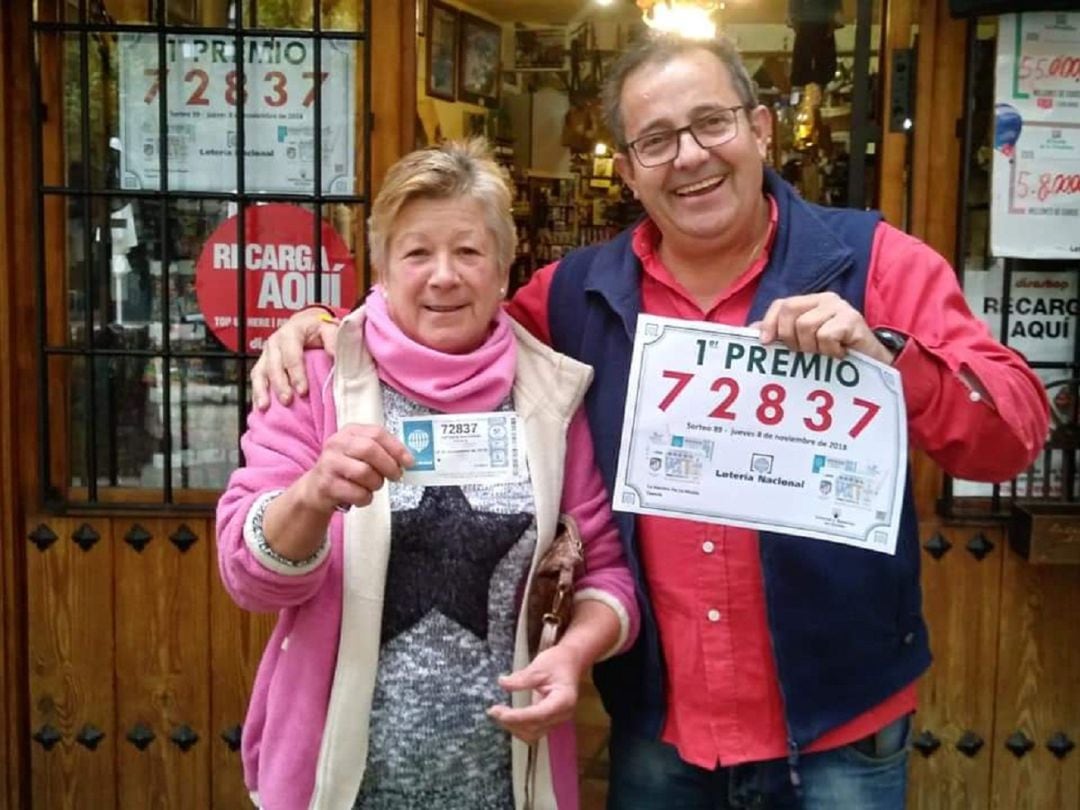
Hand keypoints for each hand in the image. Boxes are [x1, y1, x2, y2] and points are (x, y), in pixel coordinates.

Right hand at [250, 308, 341, 409]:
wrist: (305, 323)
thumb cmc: (316, 328)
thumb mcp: (328, 328)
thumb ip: (332, 340)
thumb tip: (334, 355)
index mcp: (290, 333)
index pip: (292, 355)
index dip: (296, 374)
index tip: (303, 391)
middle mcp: (274, 343)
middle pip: (274, 366)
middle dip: (280, 385)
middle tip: (287, 401)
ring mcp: (266, 354)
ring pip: (259, 373)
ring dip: (261, 391)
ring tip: (264, 407)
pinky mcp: (262, 364)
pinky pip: (256, 379)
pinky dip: (257, 394)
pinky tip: (260, 408)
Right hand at [299, 424, 413, 513]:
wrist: (315, 489)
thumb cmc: (346, 469)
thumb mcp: (360, 453)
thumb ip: (382, 451)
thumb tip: (408, 460)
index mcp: (350, 431)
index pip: (377, 433)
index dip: (396, 448)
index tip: (409, 462)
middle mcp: (337, 443)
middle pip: (370, 450)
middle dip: (389, 465)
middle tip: (396, 476)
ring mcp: (329, 463)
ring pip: (364, 472)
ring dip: (376, 484)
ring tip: (373, 486)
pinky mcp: (326, 485)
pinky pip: (356, 493)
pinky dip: (365, 498)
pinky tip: (361, 496)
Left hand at [487, 645, 583, 742]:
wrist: (570, 662)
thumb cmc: (557, 662)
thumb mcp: (540, 666)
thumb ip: (522, 678)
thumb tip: (502, 683)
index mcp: (563, 700)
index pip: (539, 714)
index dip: (518, 716)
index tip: (499, 713)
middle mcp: (562, 715)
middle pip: (535, 728)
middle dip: (512, 722)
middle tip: (493, 710)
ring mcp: (556, 720)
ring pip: (533, 734)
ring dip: (514, 727)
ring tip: (498, 714)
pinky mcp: (549, 721)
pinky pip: (533, 731)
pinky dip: (519, 727)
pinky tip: (507, 717)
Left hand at [754, 292, 894, 364]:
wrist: (872, 363)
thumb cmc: (835, 353)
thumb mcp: (805, 343)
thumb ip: (780, 334)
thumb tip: (751, 331)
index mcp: (811, 302)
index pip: (781, 304)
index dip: (769, 323)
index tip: (766, 344)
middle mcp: (825, 299)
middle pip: (790, 312)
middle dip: (789, 338)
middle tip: (804, 352)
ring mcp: (840, 307)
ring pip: (806, 326)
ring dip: (811, 348)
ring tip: (824, 353)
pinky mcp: (852, 319)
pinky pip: (825, 335)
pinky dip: (828, 351)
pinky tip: (838, 354)